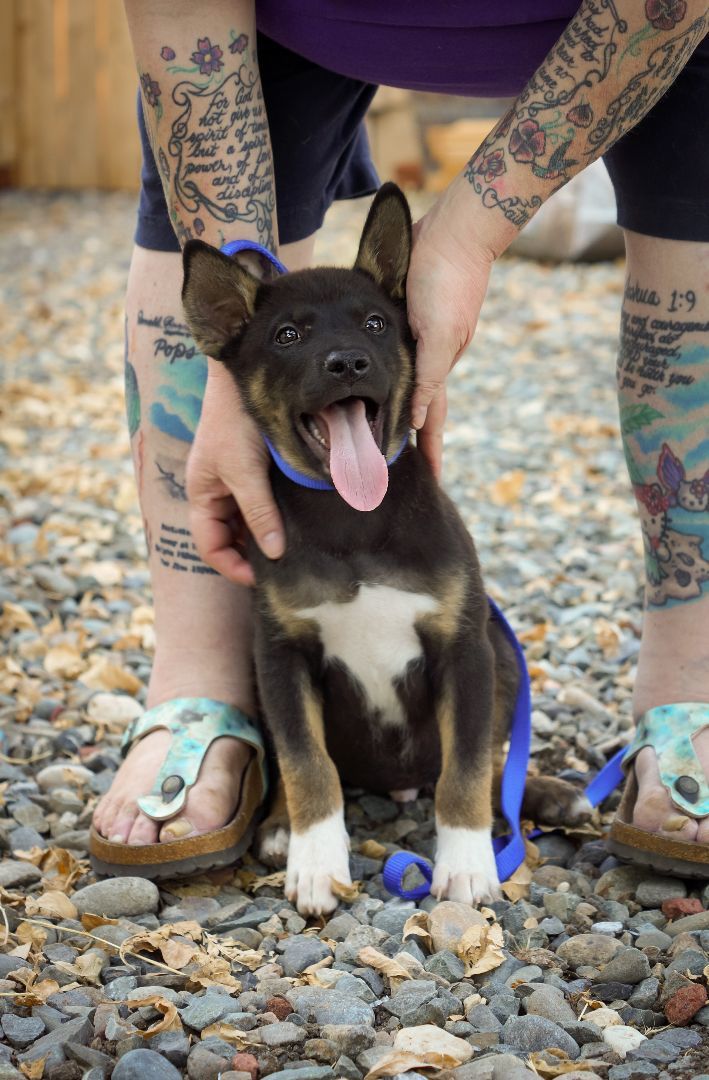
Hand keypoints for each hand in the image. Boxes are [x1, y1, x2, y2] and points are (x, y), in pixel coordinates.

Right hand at [186, 363, 284, 584]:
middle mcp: (219, 491)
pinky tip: (301, 520)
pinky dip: (280, 515)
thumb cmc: (235, 421)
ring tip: (297, 547)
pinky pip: (268, 502)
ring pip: (252, 521)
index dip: (232, 567)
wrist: (248, 373)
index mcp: (203, 494)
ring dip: (270, 534)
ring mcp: (240, 480)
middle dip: (254, 553)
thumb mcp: (244, 471)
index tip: (262, 578)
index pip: (210, 546)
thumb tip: (274, 553)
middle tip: (286, 566)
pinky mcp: (261, 468)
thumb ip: (258, 512)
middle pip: (232, 537)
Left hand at [407, 180, 496, 476]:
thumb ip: (429, 378)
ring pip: (407, 380)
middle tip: (402, 467)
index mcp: (439, 366)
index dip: (430, 452)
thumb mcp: (438, 334)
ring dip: (400, 407)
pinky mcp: (411, 313)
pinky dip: (393, 372)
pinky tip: (382, 374)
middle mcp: (431, 355)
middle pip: (420, 405)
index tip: (431, 483)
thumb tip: (420, 421)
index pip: (432, 420)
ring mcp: (423, 335)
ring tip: (388, 432)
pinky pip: (398, 352)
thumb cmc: (445, 280)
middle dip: (414, 438)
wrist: (456, 228)